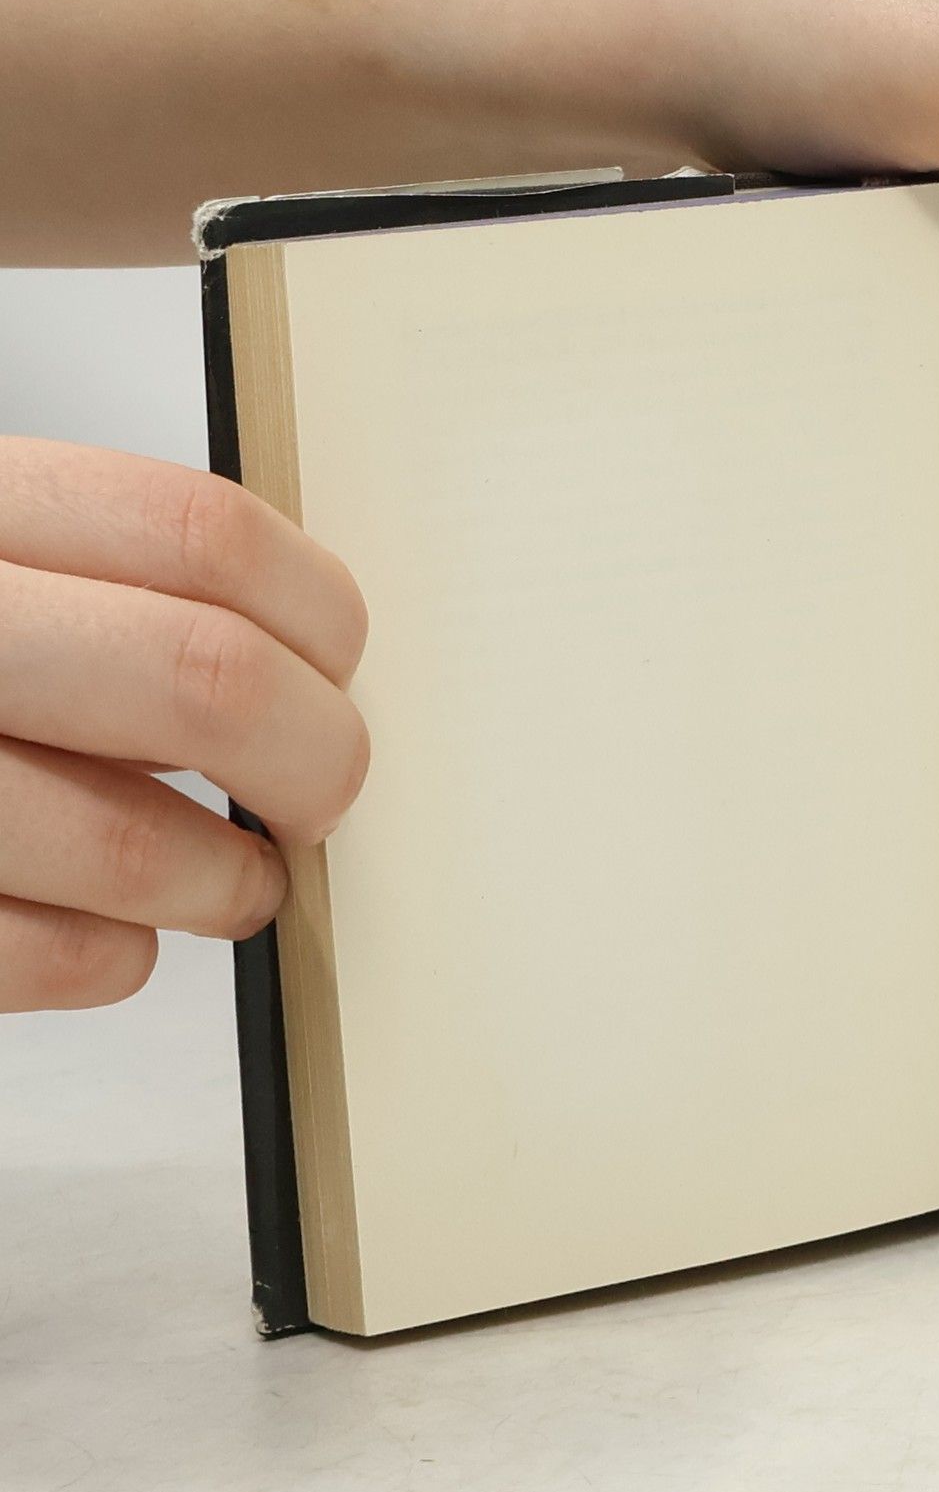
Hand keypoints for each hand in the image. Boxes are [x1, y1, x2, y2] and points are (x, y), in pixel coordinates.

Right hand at [0, 439, 367, 1009]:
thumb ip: (106, 589)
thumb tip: (312, 675)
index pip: (202, 533)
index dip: (319, 617)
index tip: (338, 674)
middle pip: (204, 677)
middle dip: (314, 760)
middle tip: (319, 799)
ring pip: (131, 838)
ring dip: (225, 883)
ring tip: (234, 886)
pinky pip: (46, 955)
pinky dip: (112, 958)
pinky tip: (112, 938)